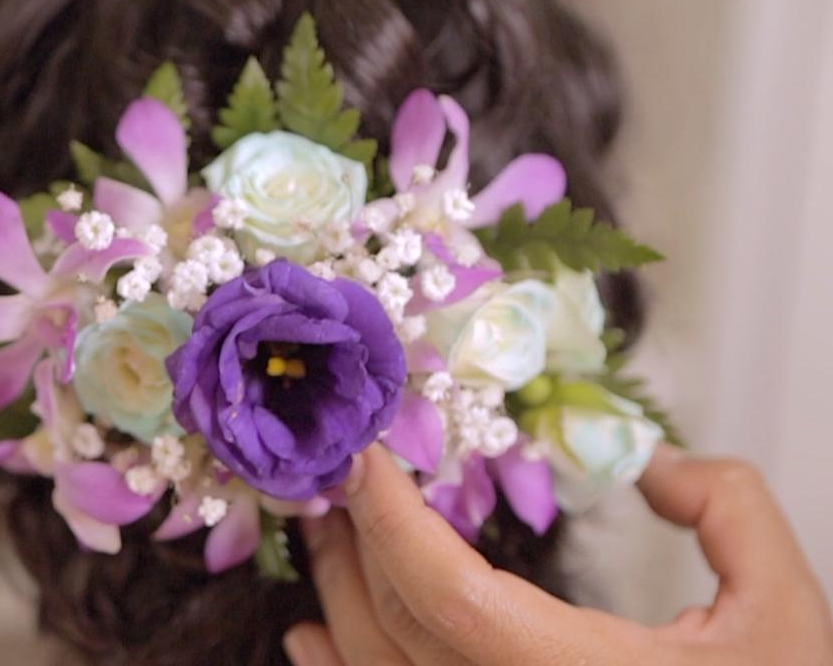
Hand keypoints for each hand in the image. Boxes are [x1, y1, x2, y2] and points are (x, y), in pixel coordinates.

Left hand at [285, 443, 832, 665]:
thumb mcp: (784, 612)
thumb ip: (727, 510)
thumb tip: (650, 462)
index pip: (450, 594)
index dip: (393, 520)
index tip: (368, 457)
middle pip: (397, 626)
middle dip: (356, 542)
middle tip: (337, 473)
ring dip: (334, 598)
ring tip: (320, 534)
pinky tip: (309, 637)